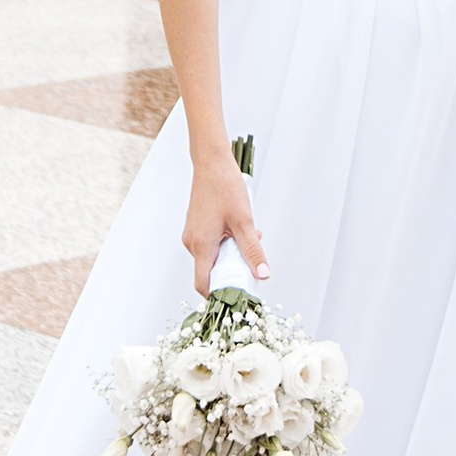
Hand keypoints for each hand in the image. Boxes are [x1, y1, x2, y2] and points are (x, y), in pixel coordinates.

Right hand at [185, 148, 266, 295]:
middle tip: (250, 257)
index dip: (219, 293)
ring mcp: (192, 235)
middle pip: (210, 271)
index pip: (203, 284)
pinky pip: (210, 245)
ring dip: (231, 253)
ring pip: (212, 257)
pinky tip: (238, 228)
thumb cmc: (225, 187)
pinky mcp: (196, 228)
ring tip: (247, 234)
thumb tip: (263, 275)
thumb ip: (253, 251)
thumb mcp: (244, 221)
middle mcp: (192, 243)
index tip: (238, 292)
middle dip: (232, 269)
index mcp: (201, 245)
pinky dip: (225, 243)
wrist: (211, 162)